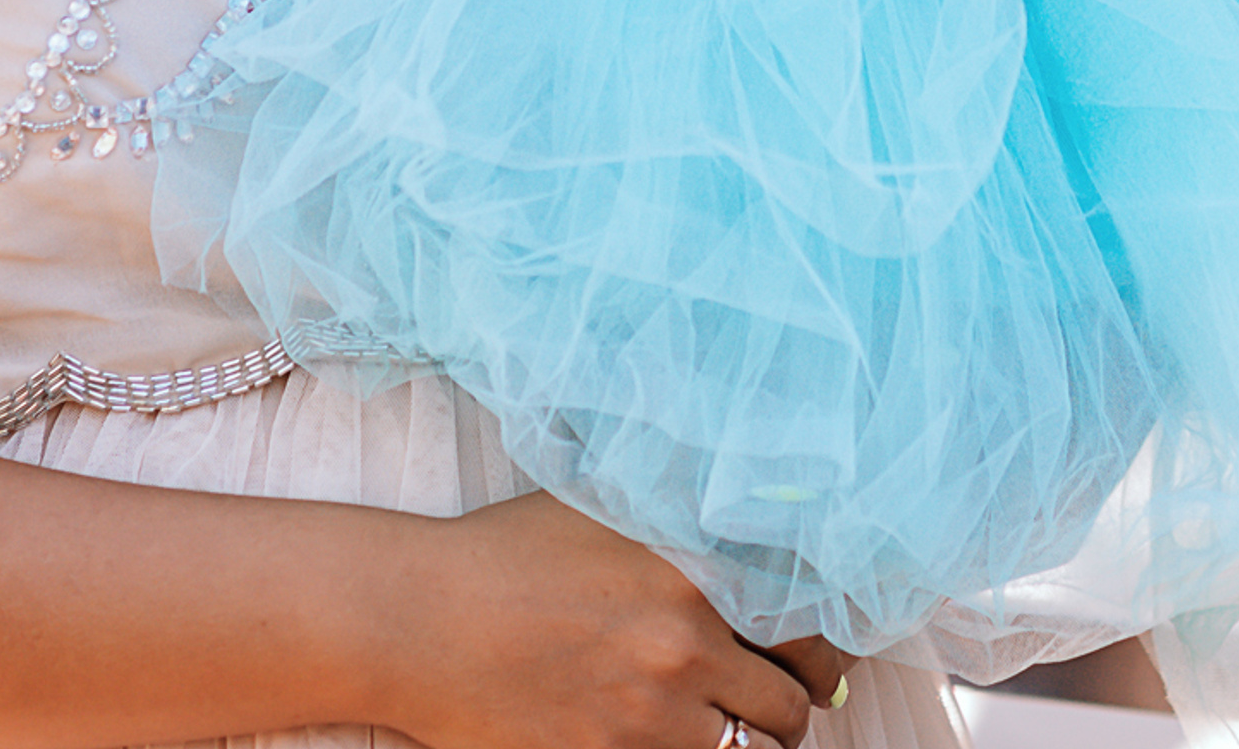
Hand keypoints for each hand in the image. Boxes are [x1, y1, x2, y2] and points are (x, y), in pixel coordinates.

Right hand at [386, 491, 845, 748]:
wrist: (417, 617)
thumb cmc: (507, 554)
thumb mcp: (607, 512)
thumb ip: (680, 530)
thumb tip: (747, 527)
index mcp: (691, 578)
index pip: (803, 631)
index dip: (821, 658)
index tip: (817, 668)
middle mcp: (681, 650)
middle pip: (782, 712)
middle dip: (788, 719)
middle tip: (782, 716)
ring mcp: (642, 719)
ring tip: (740, 742)